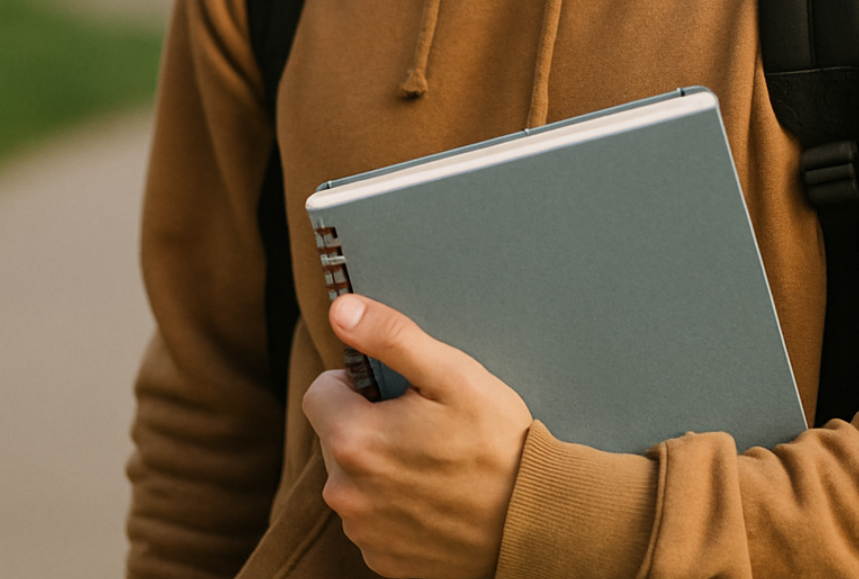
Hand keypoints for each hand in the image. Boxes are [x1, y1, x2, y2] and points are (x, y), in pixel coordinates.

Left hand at [302, 294, 532, 578]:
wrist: (532, 522)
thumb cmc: (498, 445)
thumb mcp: (452, 374)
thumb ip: (391, 336)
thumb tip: (341, 310)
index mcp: (354, 441)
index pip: (320, 392)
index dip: (356, 382)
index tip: (395, 390)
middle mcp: (347, 494)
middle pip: (336, 436)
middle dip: (369, 423)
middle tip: (423, 424)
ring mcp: (364, 532)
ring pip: (354, 478)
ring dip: (380, 466)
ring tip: (434, 461)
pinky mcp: (383, 559)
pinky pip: (372, 517)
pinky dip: (394, 504)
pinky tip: (434, 496)